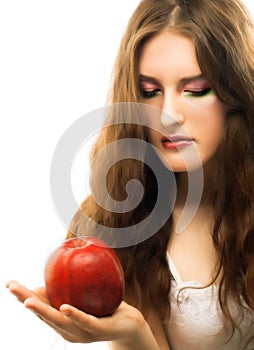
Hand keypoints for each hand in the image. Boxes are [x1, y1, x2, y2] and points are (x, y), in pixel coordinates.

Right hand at [6, 280, 144, 343]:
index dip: (23, 296)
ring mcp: (81, 332)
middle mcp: (67, 329)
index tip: (9, 283)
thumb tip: (54, 269)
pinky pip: (85, 321)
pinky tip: (64, 306)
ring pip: (59, 321)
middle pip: (43, 315)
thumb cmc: (102, 306)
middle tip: (12, 287)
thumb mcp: (82, 295)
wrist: (127, 322)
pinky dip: (74, 314)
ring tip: (28, 300)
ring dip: (42, 310)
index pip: (39, 307)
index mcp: (61, 321)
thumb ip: (68, 287)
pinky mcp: (98, 330)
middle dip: (26, 301)